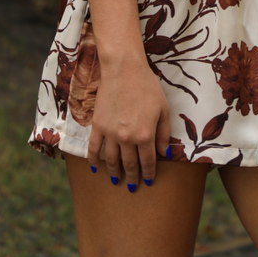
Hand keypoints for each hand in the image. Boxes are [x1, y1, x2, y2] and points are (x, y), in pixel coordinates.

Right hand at [87, 57, 170, 188]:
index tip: (148, 181)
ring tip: (117, 180)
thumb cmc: (147, 86)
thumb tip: (164, 153)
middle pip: (129, 164)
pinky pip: (94, 148)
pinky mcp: (98, 125)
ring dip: (114, 173)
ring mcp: (110, 133)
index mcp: (145, 135)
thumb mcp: (163, 109)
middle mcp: (127, 138)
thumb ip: (164, 133)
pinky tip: (96, 168)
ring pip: (112, 160)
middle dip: (132, 178)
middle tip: (133, 187)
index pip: (147, 162)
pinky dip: (94, 160)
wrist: (124, 69)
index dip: (148, 174)